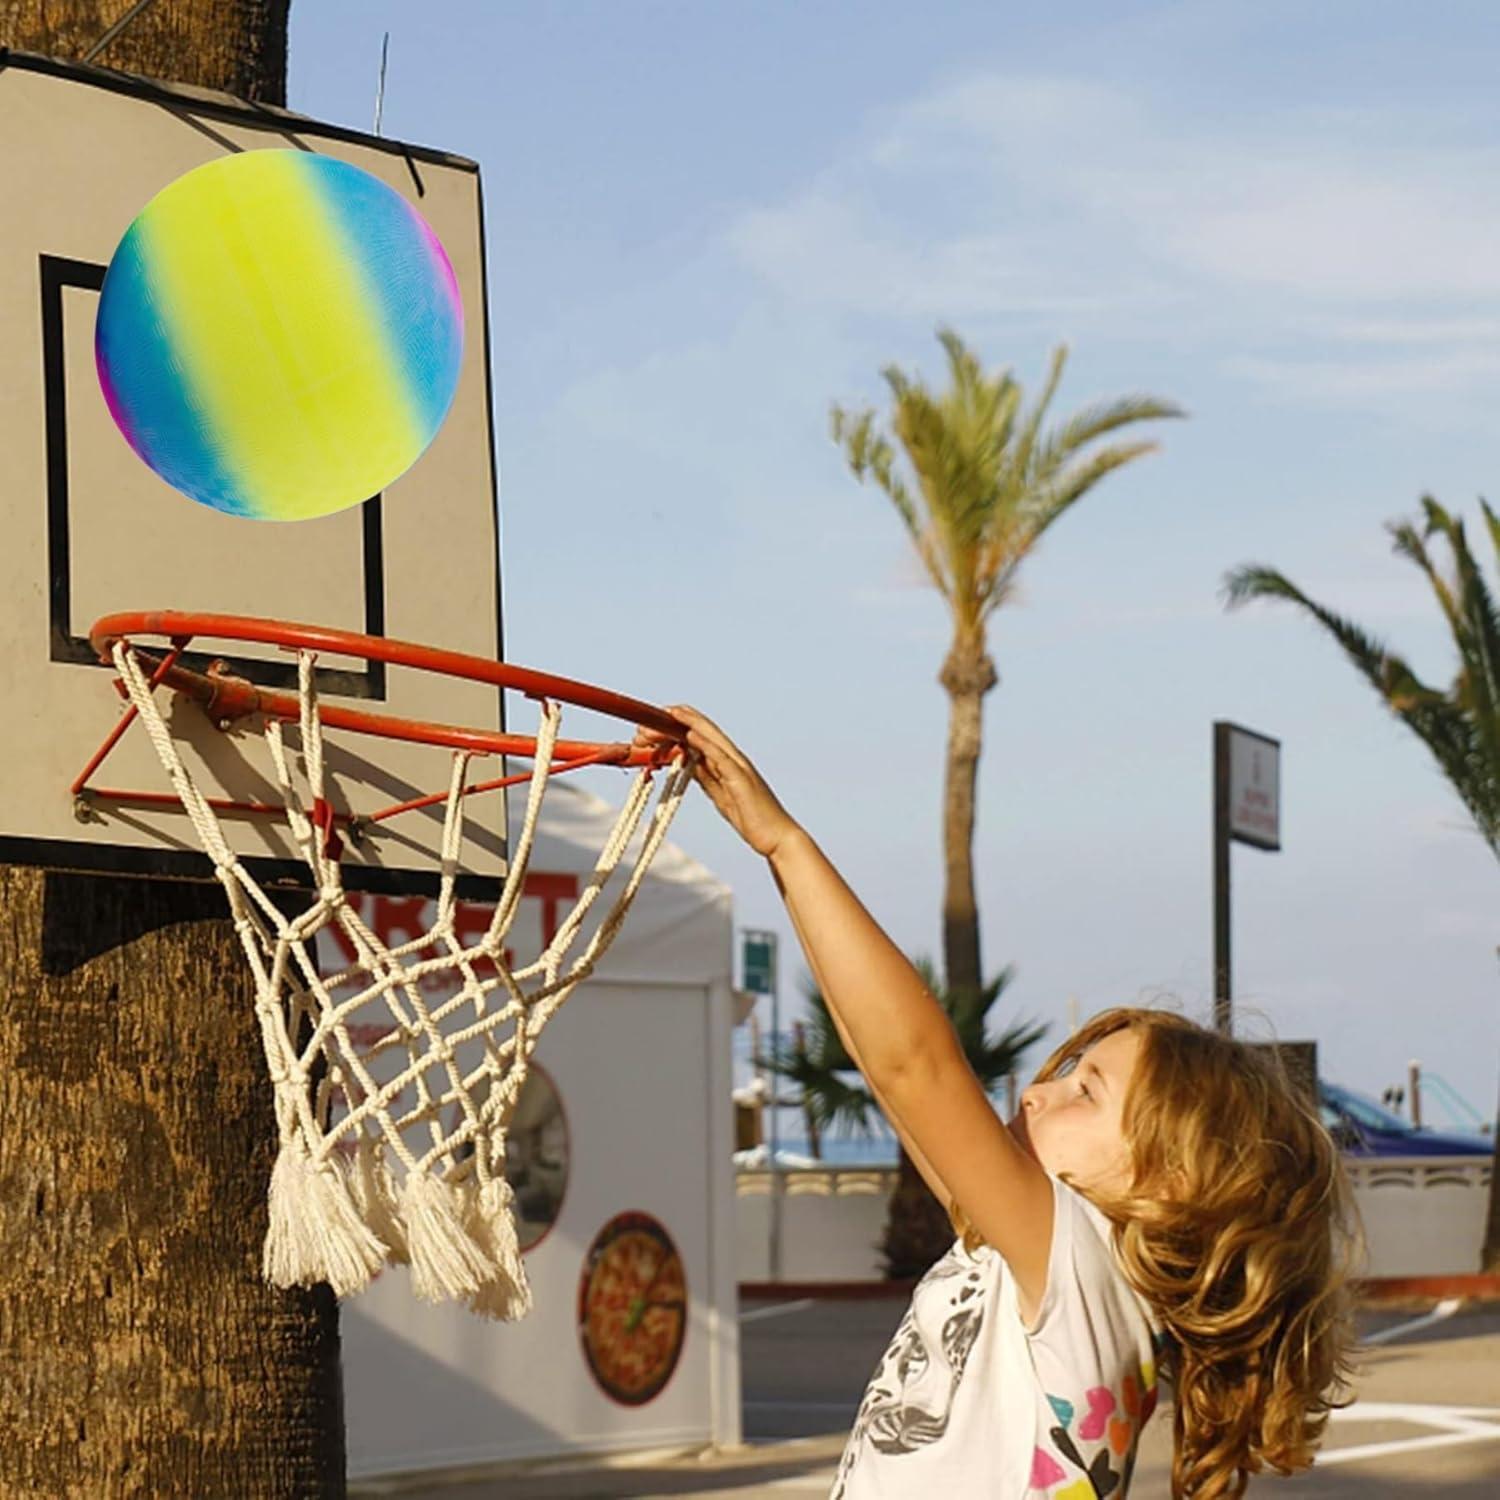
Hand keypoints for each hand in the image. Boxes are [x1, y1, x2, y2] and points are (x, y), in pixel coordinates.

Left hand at [634, 705, 800, 858]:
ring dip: (686, 726)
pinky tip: (690, 735)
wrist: (777, 838)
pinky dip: (705, 744)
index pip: (699, 736)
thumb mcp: (720, 796)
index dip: (676, 727)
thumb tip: (689, 765)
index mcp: (726, 762)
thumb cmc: (752, 819)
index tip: (650, 726)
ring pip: (711, 737)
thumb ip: (706, 778)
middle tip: (645, 724)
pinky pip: (721, 757)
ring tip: (666, 715)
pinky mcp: (742, 778)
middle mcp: (733, 758)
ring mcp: (739, 766)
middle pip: (701, 731)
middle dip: (674, 723)